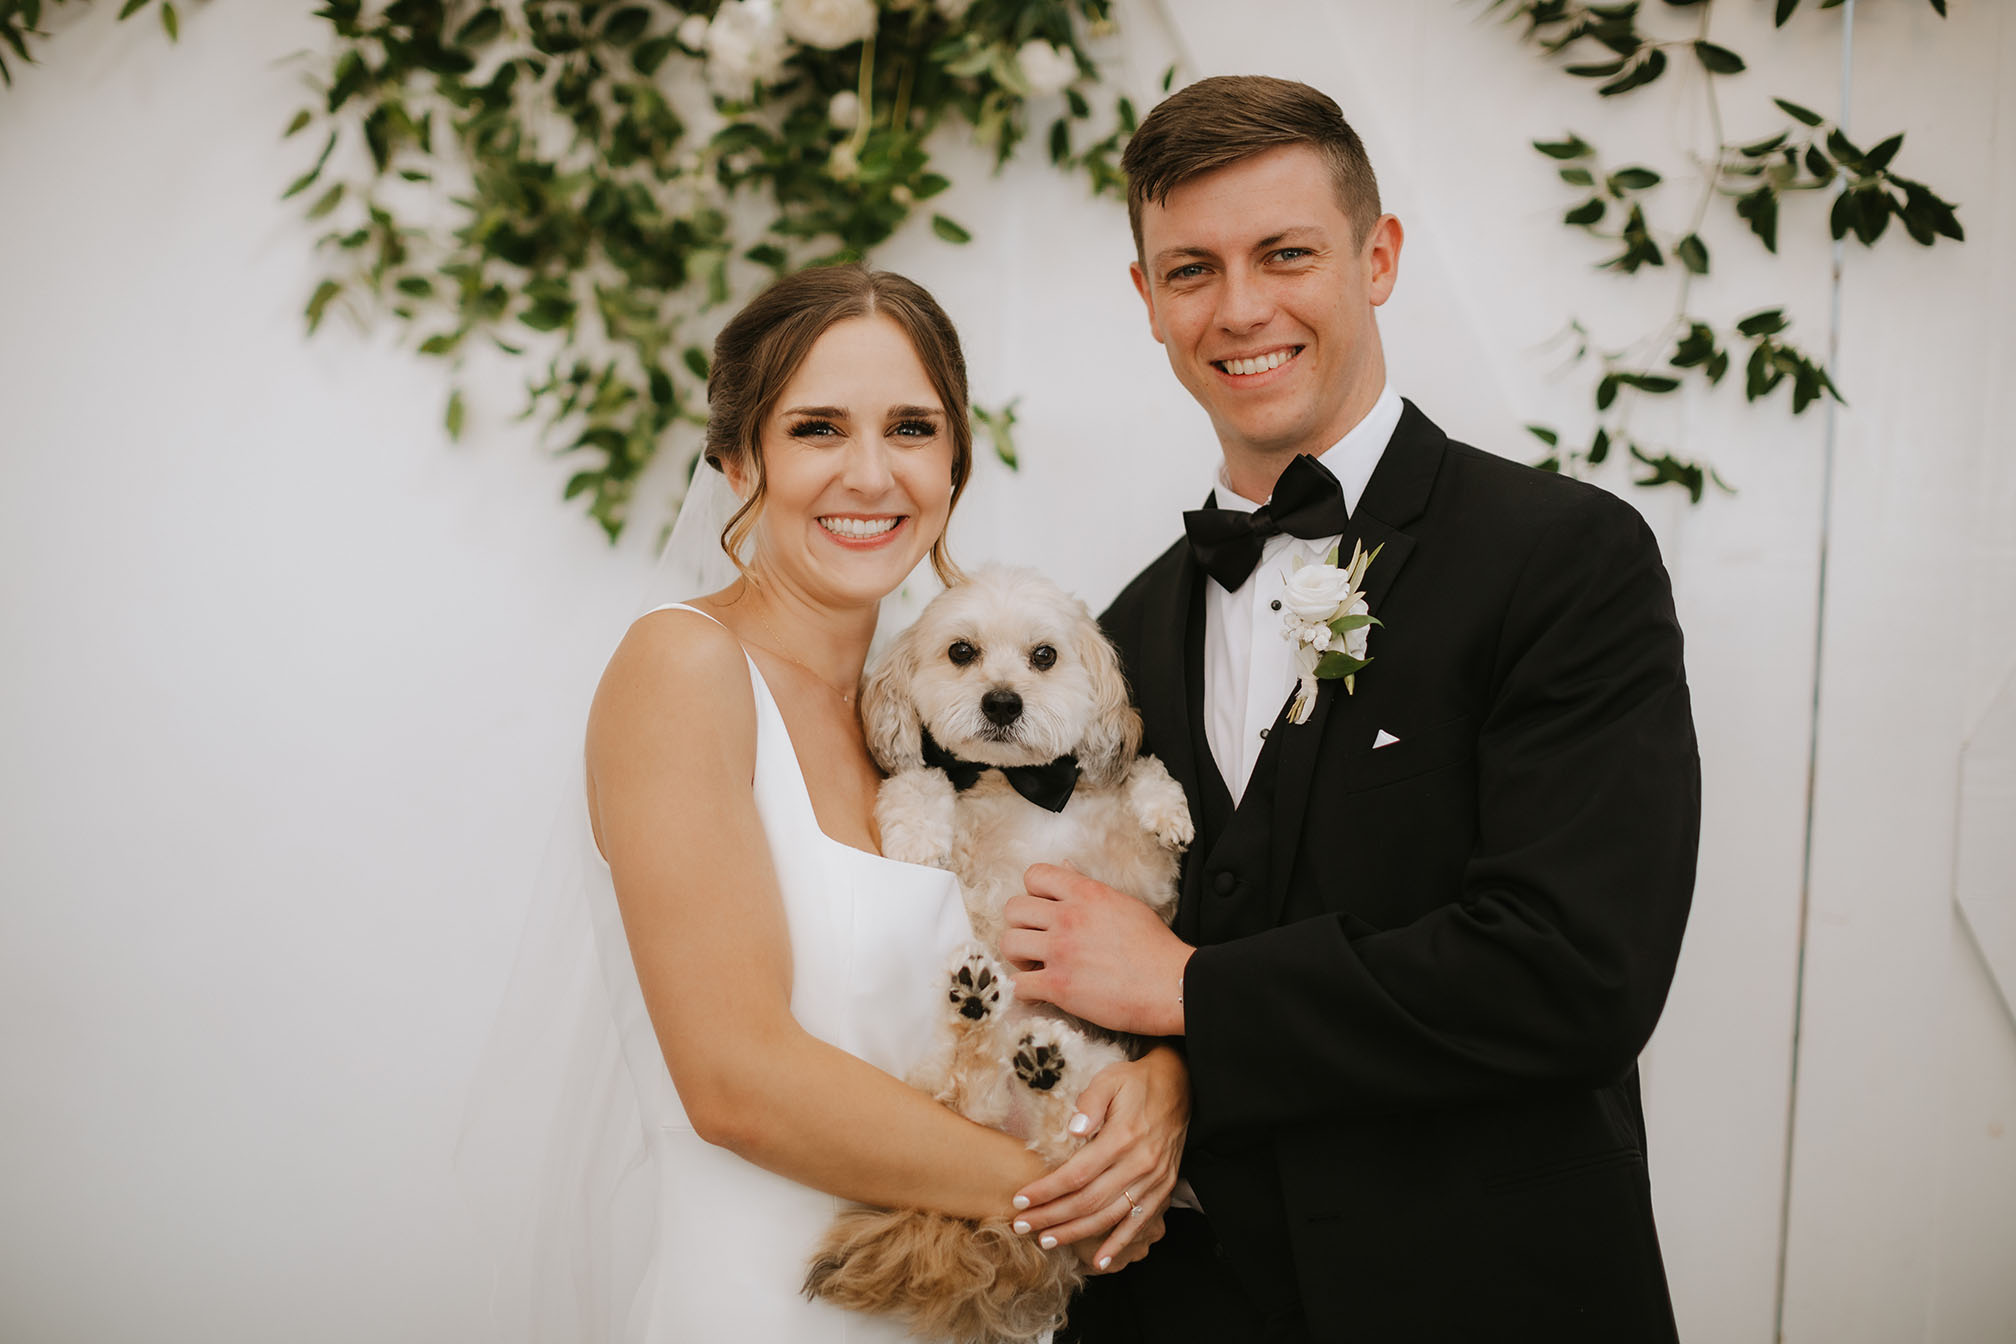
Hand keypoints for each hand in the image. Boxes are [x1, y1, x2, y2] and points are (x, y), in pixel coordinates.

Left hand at [1002, 863, 1192, 1035]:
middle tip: (1038, 942)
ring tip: (1036, 967)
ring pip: (1009, 944)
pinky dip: (1025, 990)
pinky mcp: (1059, 986)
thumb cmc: (1154, 947)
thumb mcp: (1123, 904)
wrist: (1172, 986)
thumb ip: (1088, 887)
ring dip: (1019, 958)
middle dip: (1022, 926)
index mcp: (1085, 893)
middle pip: (1013, 909)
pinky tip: (1041, 991)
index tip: (1045, 912)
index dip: (1034, 893)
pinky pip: (1017, 984)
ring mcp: (1061, 952)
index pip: (1033, 875)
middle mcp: (1068, 918)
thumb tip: (1065, 866)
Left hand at [1009, 1046, 1188, 1270]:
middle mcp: (1140, 1164)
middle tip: (1022, 1226)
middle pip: (1088, 1201)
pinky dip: (1119, 1245)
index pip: (1077, 1174)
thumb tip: (1072, 1129)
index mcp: (1123, 1137)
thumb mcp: (1110, 1080)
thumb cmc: (1136, 1083)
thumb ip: (1090, 1102)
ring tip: (1047, 1241)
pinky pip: (1139, 1224)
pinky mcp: (1163, 1189)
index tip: (1020, 1199)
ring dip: (1076, 1234)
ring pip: (1110, 1217)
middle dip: (1051, 1217)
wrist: (1180, 1087)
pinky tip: (1099, 1262)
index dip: (1046, 1190)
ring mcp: (1154, 1180)